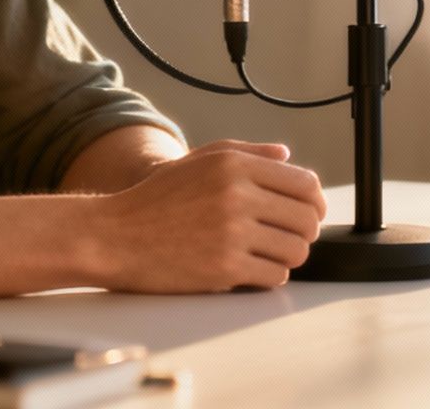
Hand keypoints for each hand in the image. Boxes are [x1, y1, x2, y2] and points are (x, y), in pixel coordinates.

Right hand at [83, 139, 326, 292]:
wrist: (114, 235)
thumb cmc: (156, 200)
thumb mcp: (198, 161)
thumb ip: (247, 153)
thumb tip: (287, 155)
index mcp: (235, 165)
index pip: (304, 183)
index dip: (315, 202)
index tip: (310, 213)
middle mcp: (237, 194)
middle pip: (307, 218)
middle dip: (305, 231)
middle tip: (289, 237)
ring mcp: (232, 232)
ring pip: (295, 250)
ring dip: (288, 255)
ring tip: (268, 254)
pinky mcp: (225, 267)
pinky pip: (274, 276)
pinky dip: (269, 276)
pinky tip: (251, 269)